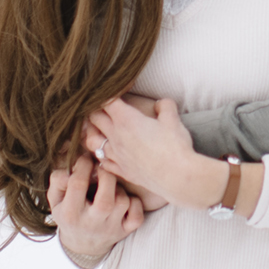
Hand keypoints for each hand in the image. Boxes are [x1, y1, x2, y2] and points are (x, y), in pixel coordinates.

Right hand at [47, 152, 142, 266]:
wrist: (83, 245)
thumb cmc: (69, 213)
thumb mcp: (56, 199)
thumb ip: (58, 180)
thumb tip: (71, 168)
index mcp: (70, 214)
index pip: (78, 184)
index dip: (83, 165)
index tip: (86, 159)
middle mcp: (91, 224)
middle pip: (106, 197)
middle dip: (106, 175)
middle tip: (102, 169)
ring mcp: (110, 229)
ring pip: (122, 201)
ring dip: (119, 189)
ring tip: (110, 188)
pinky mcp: (125, 231)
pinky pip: (137, 215)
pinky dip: (134, 204)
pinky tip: (123, 201)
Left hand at [86, 96, 224, 212]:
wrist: (178, 177)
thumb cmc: (175, 147)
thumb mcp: (173, 119)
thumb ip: (165, 106)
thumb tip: (161, 104)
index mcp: (126, 119)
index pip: (106, 100)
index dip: (108, 92)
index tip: (113, 90)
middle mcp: (116, 136)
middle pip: (93, 118)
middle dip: (94, 109)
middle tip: (102, 106)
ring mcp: (116, 155)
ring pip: (90, 141)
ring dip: (91, 132)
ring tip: (97, 129)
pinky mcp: (121, 171)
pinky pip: (102, 162)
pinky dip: (100, 155)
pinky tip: (105, 154)